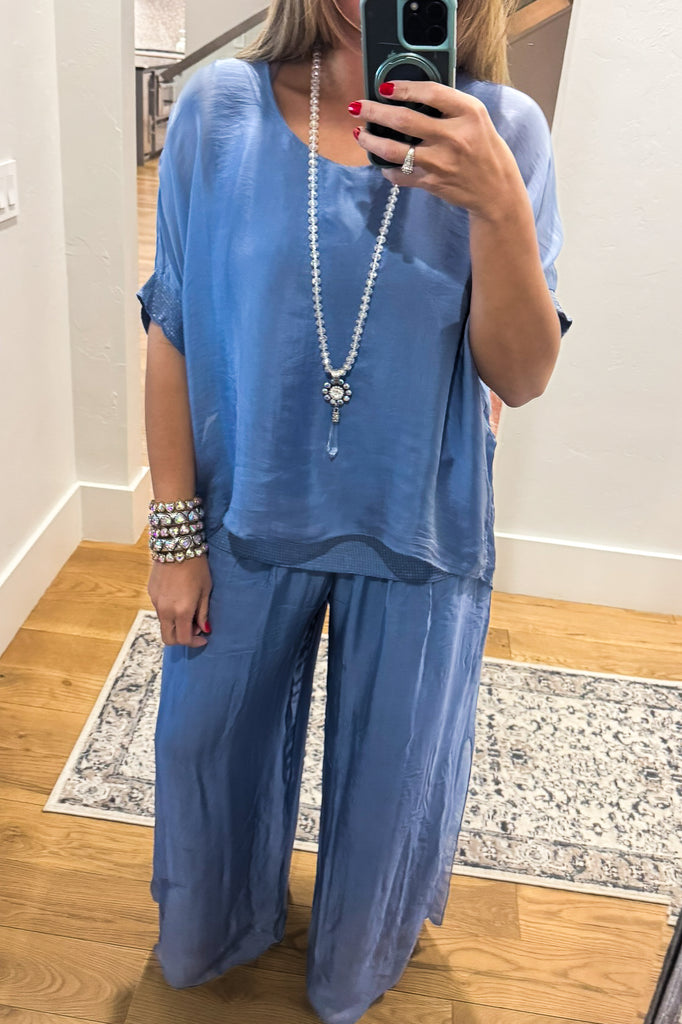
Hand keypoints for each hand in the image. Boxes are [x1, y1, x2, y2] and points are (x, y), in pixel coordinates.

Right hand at [148, 556, 212, 646]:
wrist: (177, 545)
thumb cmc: (197, 567)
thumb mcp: (206, 590)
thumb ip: (203, 612)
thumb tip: (204, 629)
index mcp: (182, 611)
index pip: (184, 639)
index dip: (194, 643)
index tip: (203, 638)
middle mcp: (166, 610)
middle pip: (168, 638)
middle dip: (182, 639)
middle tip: (195, 629)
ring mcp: (156, 602)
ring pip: (163, 624)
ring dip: (176, 625)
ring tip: (189, 611)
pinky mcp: (151, 594)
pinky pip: (159, 610)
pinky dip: (169, 613)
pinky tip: (179, 599)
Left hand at [349, 80, 525, 220]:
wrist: (495, 190)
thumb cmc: (484, 148)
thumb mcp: (475, 118)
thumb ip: (449, 106)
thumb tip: (409, 94)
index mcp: (468, 113)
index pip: (431, 92)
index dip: (403, 87)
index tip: (384, 87)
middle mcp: (454, 137)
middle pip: (404, 120)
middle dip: (374, 112)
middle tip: (357, 107)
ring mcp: (441, 162)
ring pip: (395, 150)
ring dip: (371, 142)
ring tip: (359, 134)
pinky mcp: (432, 182)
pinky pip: (400, 175)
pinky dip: (387, 169)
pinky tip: (381, 162)